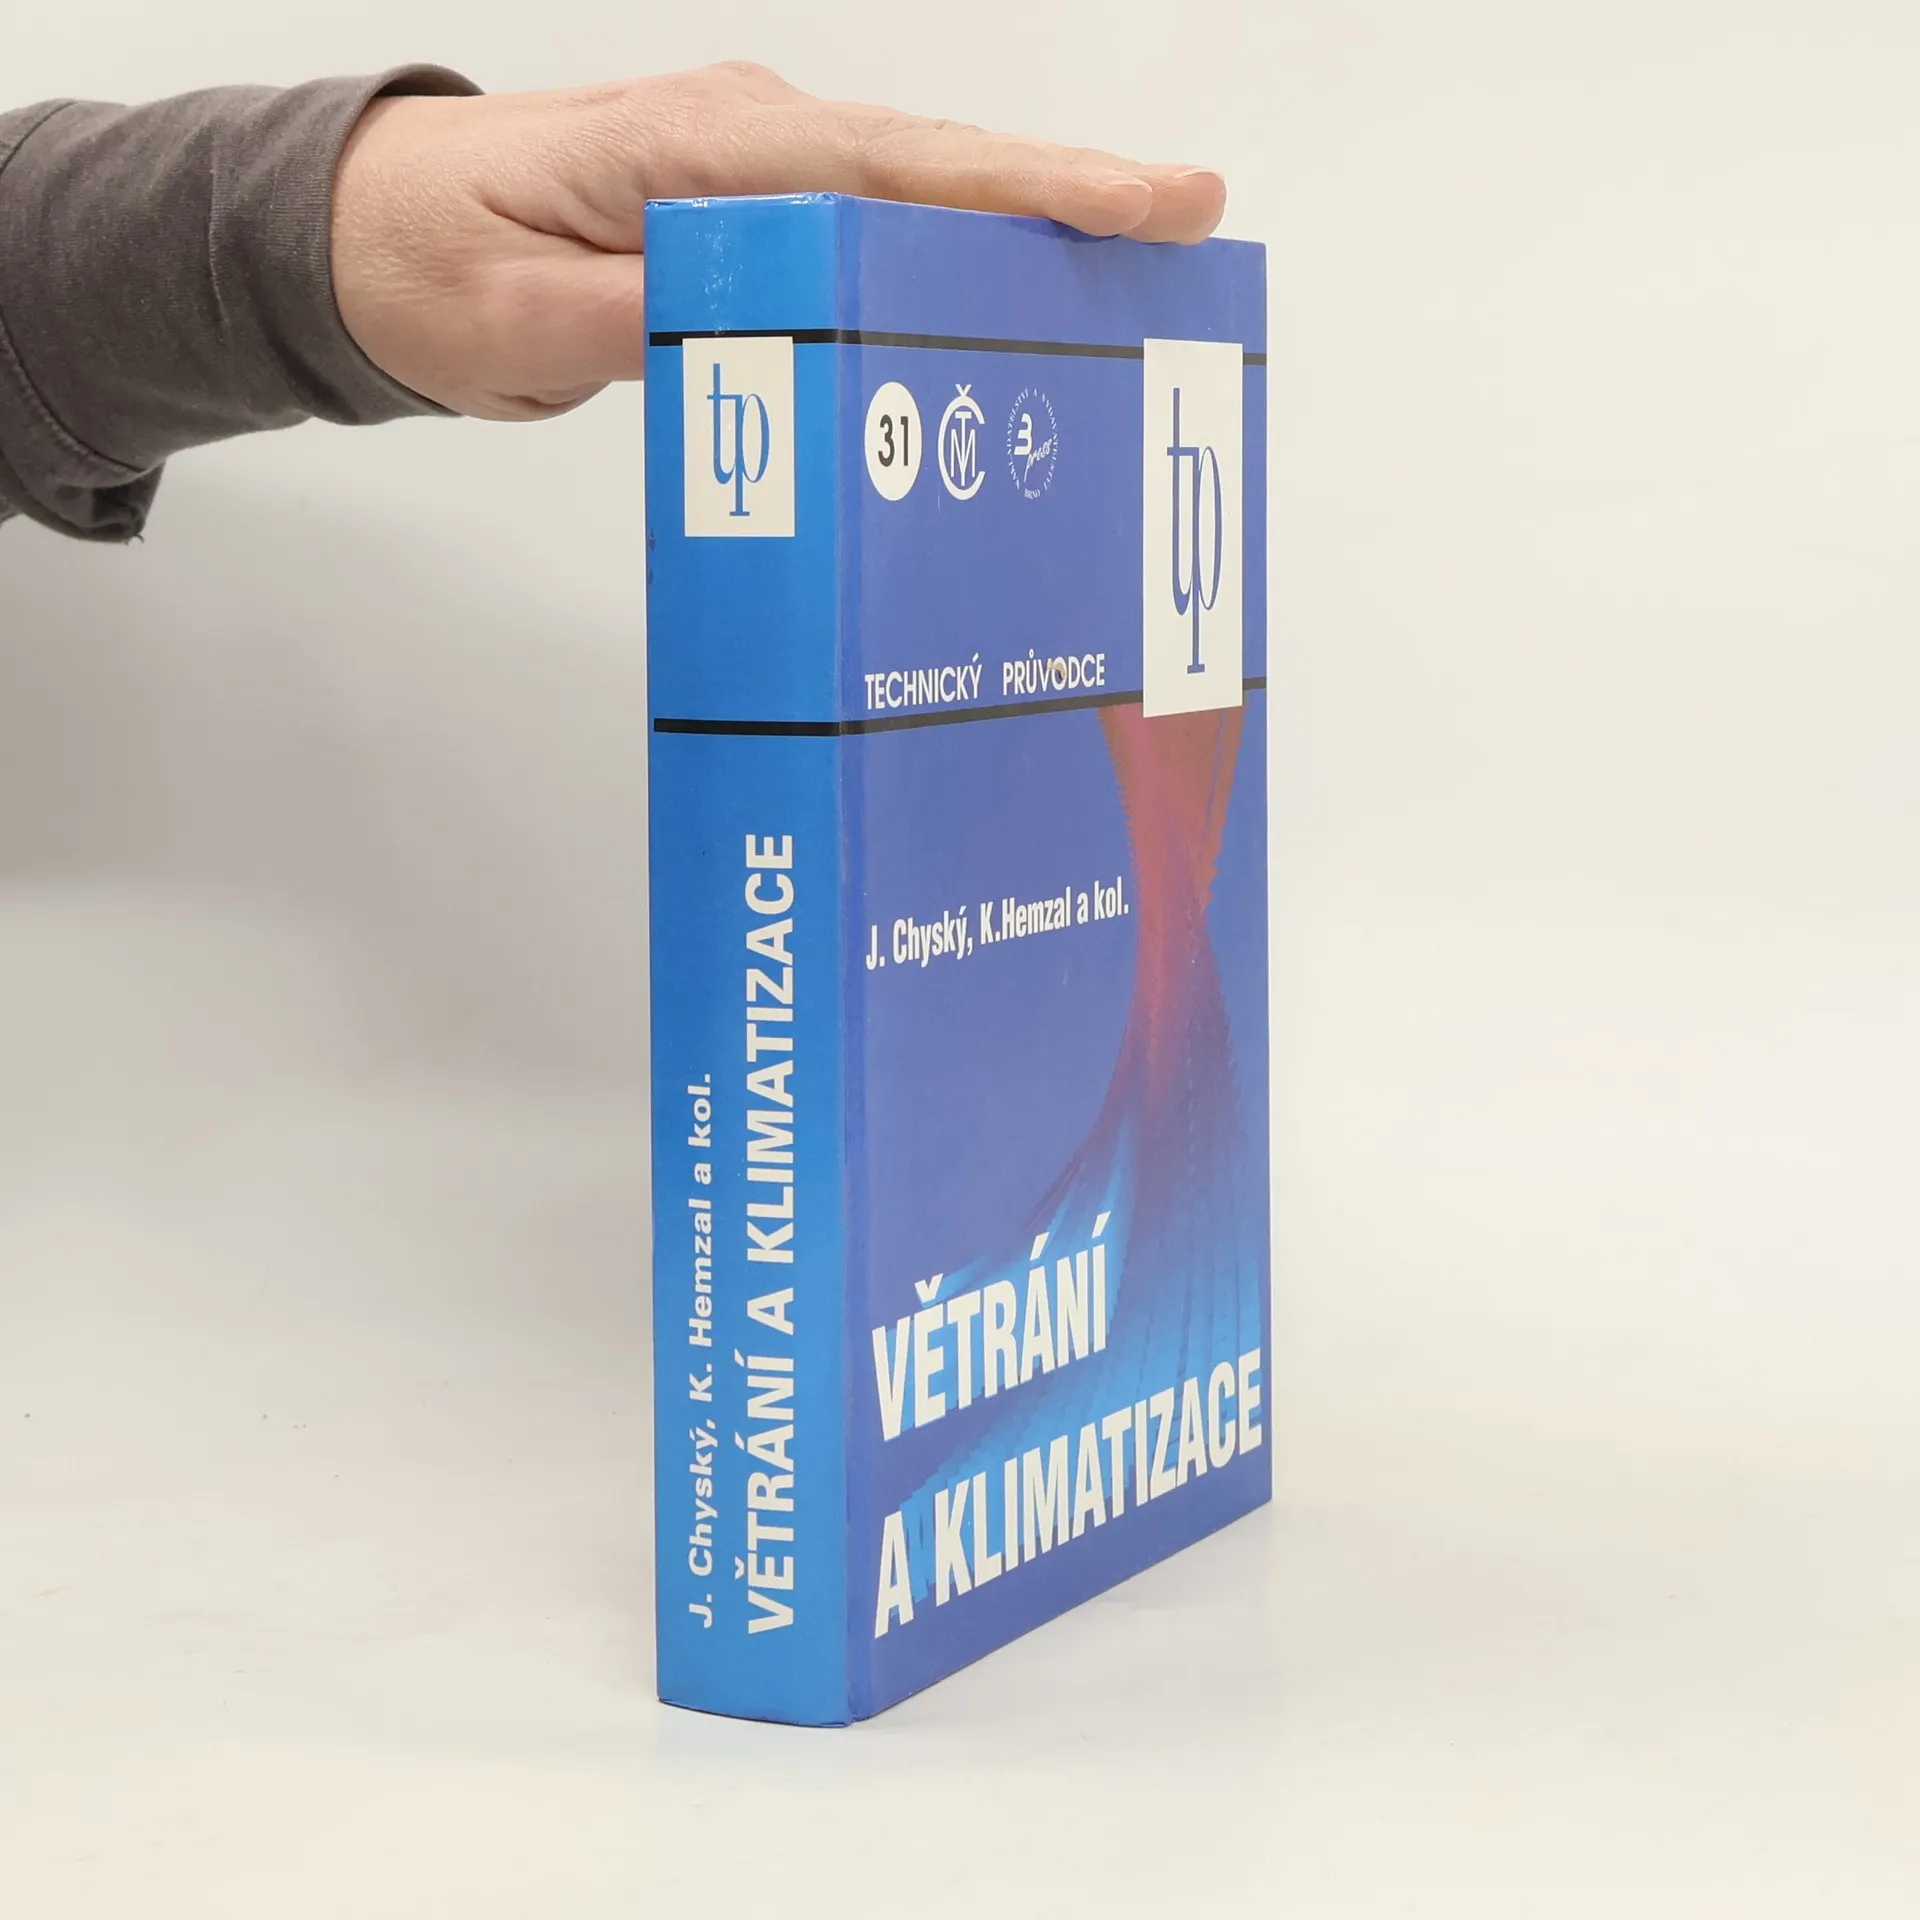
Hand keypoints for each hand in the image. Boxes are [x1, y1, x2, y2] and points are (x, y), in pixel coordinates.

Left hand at [330, 63, 1226, 419]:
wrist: (361, 240)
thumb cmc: (424, 261)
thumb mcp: (514, 311)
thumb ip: (643, 318)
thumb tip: (768, 337)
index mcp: (702, 150)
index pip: (893, 168)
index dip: (1023, 186)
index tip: (1140, 199)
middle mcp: (745, 147)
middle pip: (938, 172)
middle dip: (1069, 198)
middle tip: (1194, 228)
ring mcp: (752, 182)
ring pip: (917, 204)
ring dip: (1023, 238)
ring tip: (1139, 279)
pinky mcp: (747, 227)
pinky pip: (872, 243)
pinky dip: (950, 269)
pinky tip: (1005, 315)